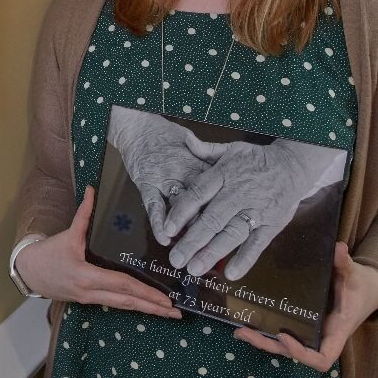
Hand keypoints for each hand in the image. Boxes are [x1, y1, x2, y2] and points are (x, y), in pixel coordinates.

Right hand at [16, 187, 181, 317]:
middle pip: (126, 302)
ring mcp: (89, 298)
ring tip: (167, 312)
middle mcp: (90, 291)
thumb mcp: (67, 234)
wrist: (28, 272)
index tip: (164, 297)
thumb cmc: (48, 253)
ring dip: (145, 309)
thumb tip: (92, 189)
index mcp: (87, 275)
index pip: (121, 284)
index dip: (144, 291)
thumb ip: (82, 213)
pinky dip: (131, 304)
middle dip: (152, 307)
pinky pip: (114, 304)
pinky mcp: (88, 300)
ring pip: (122, 306)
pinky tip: (145, 305)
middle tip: (176, 312)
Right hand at [108, 106, 222, 244]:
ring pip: (181, 207)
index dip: (228, 208)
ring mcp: (165, 179)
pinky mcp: (147, 183)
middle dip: (211, 226)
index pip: (219, 190)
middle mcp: (185, 173)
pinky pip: (154, 206)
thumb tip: (231, 171)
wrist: (138, 127)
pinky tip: (165, 238)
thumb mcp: (194, 144)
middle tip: (220, 247)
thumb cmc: (166, 136)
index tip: (239, 225)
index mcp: (199, 164)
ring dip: (187, 230)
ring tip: (193, 250)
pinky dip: (159, 223)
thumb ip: (210, 160)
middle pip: (203, 202)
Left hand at [164, 139, 335, 278]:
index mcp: (224, 175)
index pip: (198, 194)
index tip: (167, 228)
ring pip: (231, 234)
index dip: (182, 212)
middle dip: (192, 241)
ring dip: (213, 253)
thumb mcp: (231, 148)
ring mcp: (256, 210)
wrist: (294, 164)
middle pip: (212, 220)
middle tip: (175, 259)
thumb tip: (184, 141)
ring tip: (195, 269)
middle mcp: (238, 194)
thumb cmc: (256, 159)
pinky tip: (230, 273)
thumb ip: (206, 150)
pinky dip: (245, 259)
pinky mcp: (271, 224)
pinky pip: (257, 243)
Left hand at [233, 242, 377, 369]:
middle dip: (269, 345)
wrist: (367, 289)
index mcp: (336, 331)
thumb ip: (345, 263)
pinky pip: (285, 332)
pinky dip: (268, 331)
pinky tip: (247, 322)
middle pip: (294, 353)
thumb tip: (338, 247)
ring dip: (263, 340)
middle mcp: (322, 336)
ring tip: (239, 330)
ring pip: (285, 345)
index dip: (301, 353)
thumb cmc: (361, 286)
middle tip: (244, 332)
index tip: (284, 335)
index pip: (321, 358)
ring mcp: (312, 332)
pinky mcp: (304, 324)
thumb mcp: (354, 274)